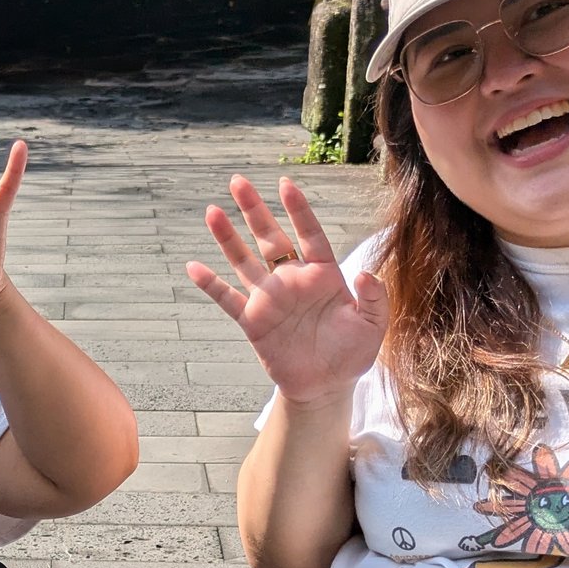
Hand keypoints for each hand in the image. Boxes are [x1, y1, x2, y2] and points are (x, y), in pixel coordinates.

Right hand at [188, 175, 387, 407]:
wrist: (326, 385)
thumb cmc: (351, 353)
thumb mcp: (373, 326)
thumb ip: (374, 298)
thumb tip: (364, 273)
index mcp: (323, 275)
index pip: (309, 234)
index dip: (297, 210)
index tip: (285, 184)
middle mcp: (292, 280)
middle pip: (269, 238)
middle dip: (254, 210)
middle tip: (238, 181)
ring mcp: (269, 299)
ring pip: (245, 261)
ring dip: (228, 238)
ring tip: (213, 211)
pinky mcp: (253, 321)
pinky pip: (228, 299)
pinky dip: (211, 284)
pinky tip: (194, 267)